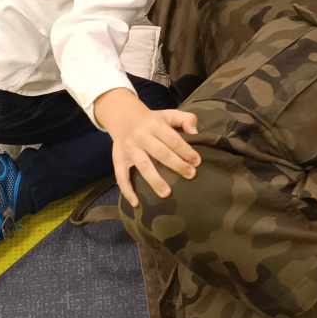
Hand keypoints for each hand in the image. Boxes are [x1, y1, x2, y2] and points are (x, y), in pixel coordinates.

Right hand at [95, 88, 200, 206]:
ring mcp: (129, 149)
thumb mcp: (169, 114)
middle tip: (190, 175)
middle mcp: (141, 136)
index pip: (172, 138)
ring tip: (167, 193)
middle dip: (176, 164)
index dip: (185, 150)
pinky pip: (121, 176)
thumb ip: (185, 119)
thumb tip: (195, 133)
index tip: (197, 161)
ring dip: (154, 180)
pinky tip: (136, 203)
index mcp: (155, 125)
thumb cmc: (153, 120)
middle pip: (160, 152)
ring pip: (143, 165)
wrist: (123, 117)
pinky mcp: (119, 159)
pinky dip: (127, 190)